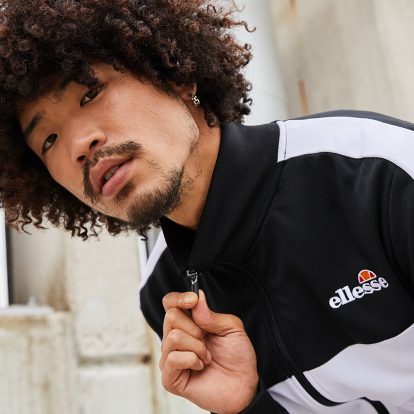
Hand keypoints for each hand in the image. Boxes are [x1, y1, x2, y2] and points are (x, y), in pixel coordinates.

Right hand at [160, 290, 258, 413]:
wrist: (243, 385)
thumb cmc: (237, 356)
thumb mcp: (232, 328)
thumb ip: (211, 314)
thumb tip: (197, 297)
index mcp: (188, 323)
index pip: (170, 302)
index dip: (179, 298)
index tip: (193, 299)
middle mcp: (175, 338)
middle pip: (171, 316)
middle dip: (195, 328)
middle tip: (207, 340)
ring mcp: (170, 357)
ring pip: (173, 337)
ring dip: (197, 347)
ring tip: (207, 356)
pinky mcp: (170, 377)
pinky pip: (173, 358)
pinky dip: (192, 360)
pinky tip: (200, 366)